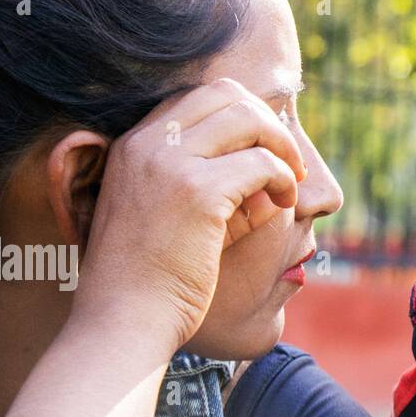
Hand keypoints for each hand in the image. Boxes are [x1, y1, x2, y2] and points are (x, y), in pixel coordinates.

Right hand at [72, 77, 307, 352]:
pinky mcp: (197, 192)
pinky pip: (262, 163)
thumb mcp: (162, 210)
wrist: (123, 322)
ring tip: (291, 181)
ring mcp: (169, 164)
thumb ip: (201, 175)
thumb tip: (265, 156)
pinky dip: (284, 179)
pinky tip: (285, 202)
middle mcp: (146, 144)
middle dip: (267, 121)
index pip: (199, 97)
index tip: (264, 146)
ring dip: (282, 146)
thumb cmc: (149, 277)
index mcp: (131, 144)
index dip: (243, 114)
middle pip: (226, 94)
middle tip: (288, 159)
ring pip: (248, 119)